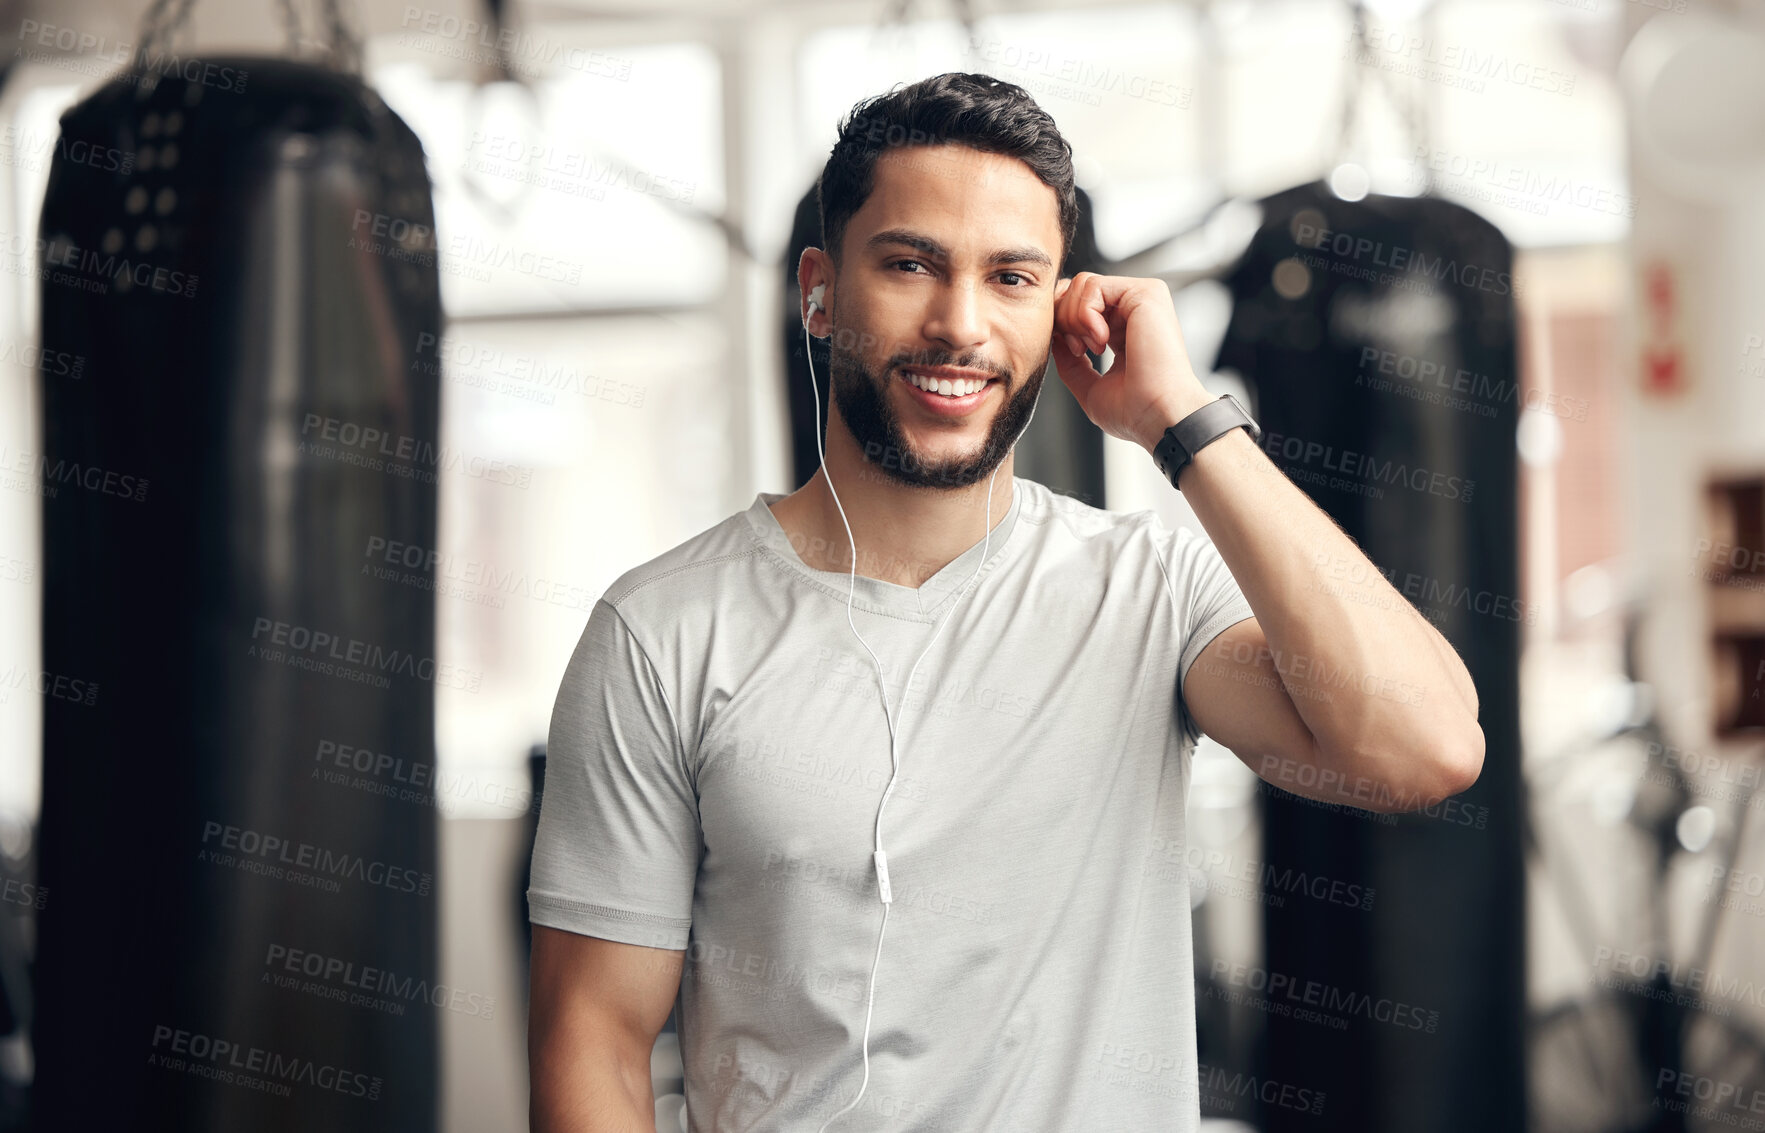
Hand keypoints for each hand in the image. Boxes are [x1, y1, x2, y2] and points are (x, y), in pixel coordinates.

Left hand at [1050, 272, 1214, 450]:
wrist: (1159, 415)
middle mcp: (1135, 310)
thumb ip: (1070, 362)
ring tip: (1095, 347)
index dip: (1064, 323)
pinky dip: (1085, 314)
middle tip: (1080, 350)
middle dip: (1065, 319)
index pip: (1080, 305)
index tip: (1075, 353)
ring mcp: (1142, 298)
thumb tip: (1055, 337)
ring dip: (1075, 319)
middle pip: (1075, 289)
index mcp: (1124, 329)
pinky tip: (1102, 339)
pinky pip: (1092, 285)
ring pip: (1081, 284)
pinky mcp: (1145, 292)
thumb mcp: (1090, 387)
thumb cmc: (1135, 411)